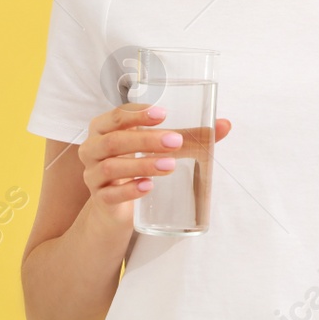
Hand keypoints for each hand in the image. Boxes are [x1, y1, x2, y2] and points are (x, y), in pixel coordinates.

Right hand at [79, 103, 231, 228]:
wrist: (115, 206)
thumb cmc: (137, 164)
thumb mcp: (158, 148)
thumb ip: (189, 136)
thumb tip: (225, 125)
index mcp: (104, 128)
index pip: (117, 116)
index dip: (138, 113)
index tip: (163, 114)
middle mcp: (93, 149)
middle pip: (114, 141)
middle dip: (145, 139)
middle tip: (175, 142)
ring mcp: (93, 175)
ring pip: (111, 167)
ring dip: (142, 164)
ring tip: (169, 165)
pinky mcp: (100, 200)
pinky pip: (110, 195)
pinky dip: (130, 190)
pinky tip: (148, 187)